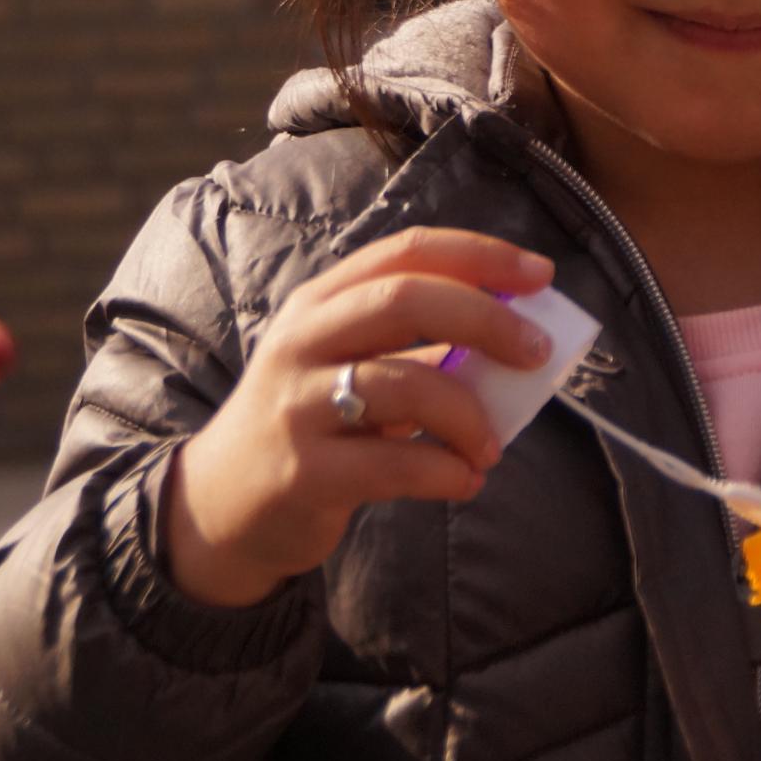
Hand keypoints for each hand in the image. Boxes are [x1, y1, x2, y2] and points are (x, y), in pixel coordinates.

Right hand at [161, 227, 557, 606]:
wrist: (220, 507)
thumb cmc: (308, 424)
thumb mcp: (350, 370)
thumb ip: (419, 351)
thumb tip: (514, 342)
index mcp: (321, 301)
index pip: (406, 253)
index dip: (479, 256)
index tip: (540, 275)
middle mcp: (303, 339)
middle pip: (405, 299)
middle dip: (486, 318)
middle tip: (536, 352)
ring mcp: (297, 403)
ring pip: (404, 383)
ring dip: (469, 414)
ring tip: (490, 447)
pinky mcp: (303, 471)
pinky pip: (393, 463)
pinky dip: (445, 471)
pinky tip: (464, 482)